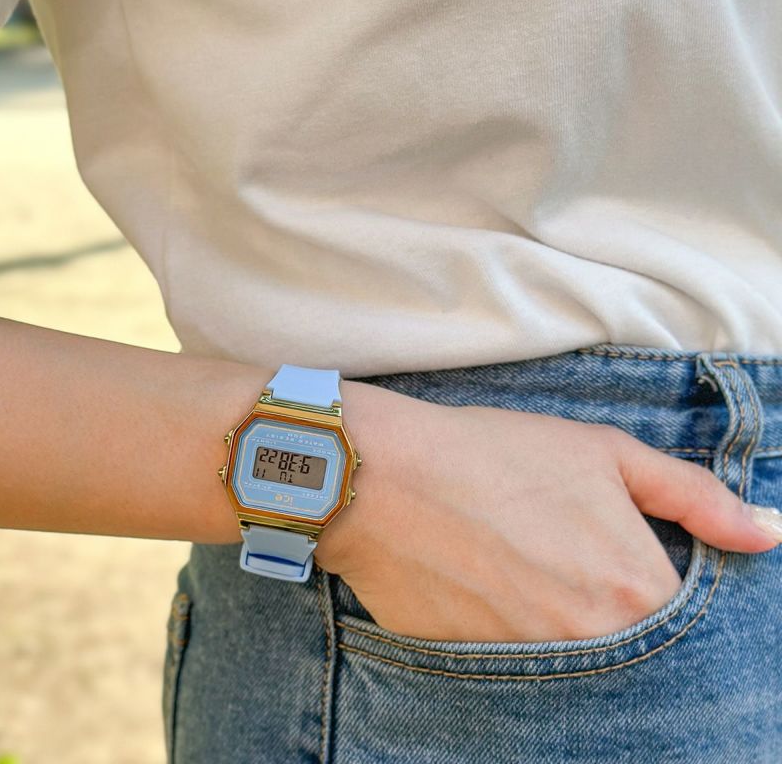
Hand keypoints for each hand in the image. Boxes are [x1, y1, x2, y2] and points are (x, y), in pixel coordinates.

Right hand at [316, 388, 777, 642]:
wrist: (384, 478)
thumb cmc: (494, 454)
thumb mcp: (603, 453)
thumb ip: (693, 495)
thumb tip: (766, 535)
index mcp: (635, 588)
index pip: (685, 619)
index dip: (650, 579)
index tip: (613, 554)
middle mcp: (591, 644)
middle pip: (629, 645)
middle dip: (606, 604)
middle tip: (559, 556)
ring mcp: (530, 667)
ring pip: (573, 661)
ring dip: (559, 621)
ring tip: (519, 565)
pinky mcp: (476, 673)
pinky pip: (517, 670)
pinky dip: (513, 634)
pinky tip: (486, 584)